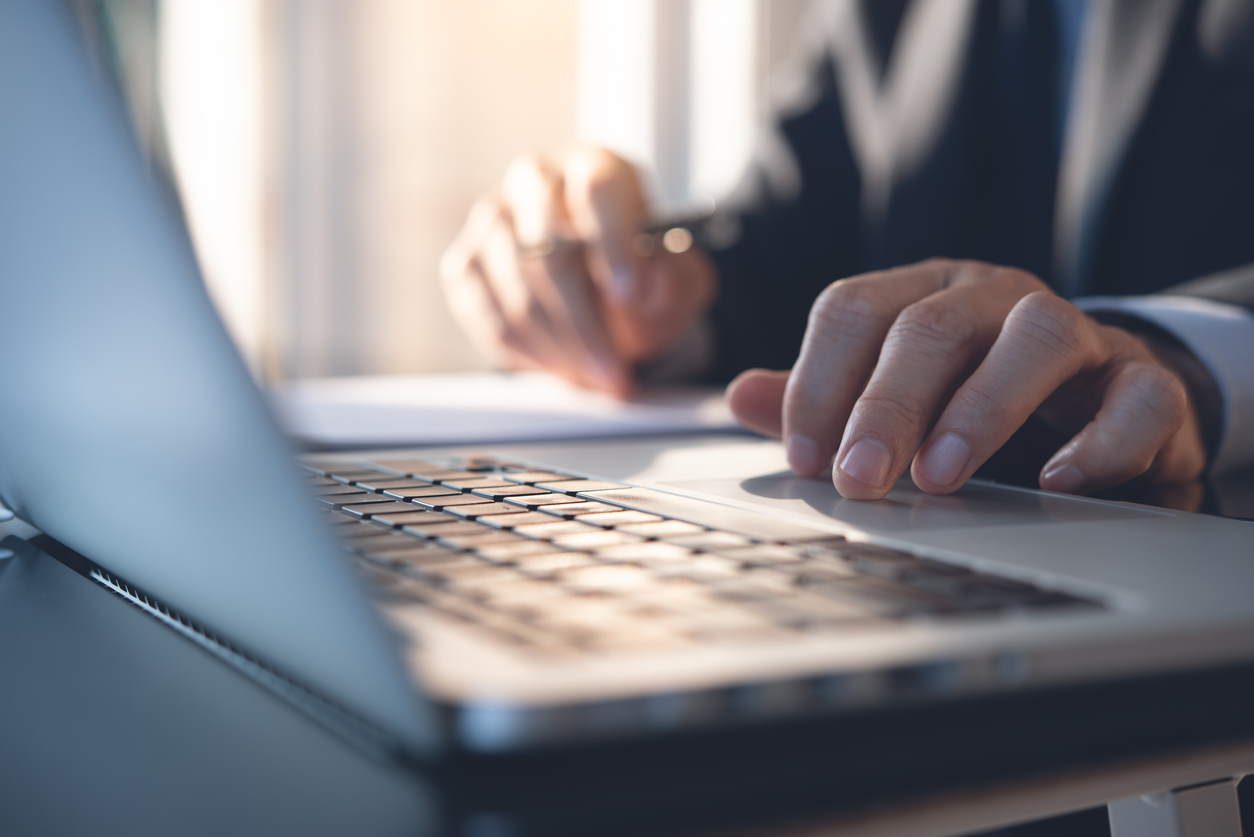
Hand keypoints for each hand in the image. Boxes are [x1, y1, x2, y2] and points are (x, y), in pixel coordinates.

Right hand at [440, 148, 715, 396]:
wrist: (599, 284)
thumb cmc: (643, 275)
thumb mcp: (679, 278)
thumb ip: (674, 281)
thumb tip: (644, 286)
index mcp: (595, 166)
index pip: (596, 191)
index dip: (613, 245)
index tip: (630, 296)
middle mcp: (534, 181)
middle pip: (548, 253)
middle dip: (585, 326)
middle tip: (615, 373)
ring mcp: (491, 221)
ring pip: (517, 294)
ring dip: (561, 350)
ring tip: (596, 379)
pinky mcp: (464, 265)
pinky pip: (492, 320)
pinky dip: (531, 356)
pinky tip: (564, 369)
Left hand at [727, 259, 1206, 498]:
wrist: (1096, 405)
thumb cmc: (970, 402)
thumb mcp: (888, 399)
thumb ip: (819, 399)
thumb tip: (738, 396)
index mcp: (922, 296)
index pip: (854, 309)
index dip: (819, 380)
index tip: (803, 458)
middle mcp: (995, 299)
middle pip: (934, 325)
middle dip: (886, 404)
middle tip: (858, 478)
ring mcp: (1076, 334)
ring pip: (1037, 336)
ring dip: (981, 408)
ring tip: (940, 475)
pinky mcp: (1143, 382)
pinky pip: (1137, 396)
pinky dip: (1099, 439)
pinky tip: (1056, 479)